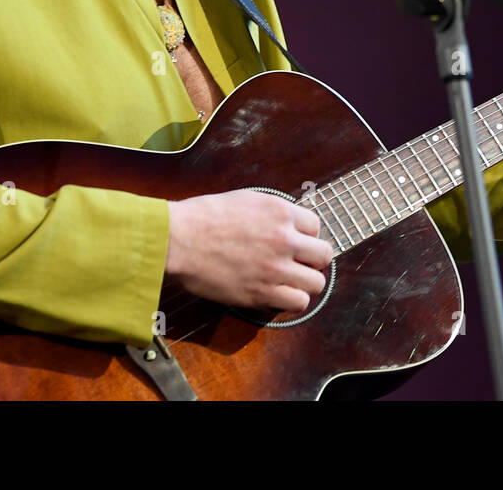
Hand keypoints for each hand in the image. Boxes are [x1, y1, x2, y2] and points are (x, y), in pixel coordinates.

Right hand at [165, 190, 332, 312]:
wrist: (178, 239)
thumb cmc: (203, 217)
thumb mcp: (245, 199)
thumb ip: (271, 211)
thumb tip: (286, 222)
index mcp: (280, 211)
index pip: (316, 226)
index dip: (306, 236)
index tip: (295, 242)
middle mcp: (284, 239)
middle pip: (323, 255)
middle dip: (313, 260)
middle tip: (298, 264)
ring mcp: (275, 267)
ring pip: (316, 283)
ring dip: (305, 282)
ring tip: (290, 282)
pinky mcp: (263, 292)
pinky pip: (298, 302)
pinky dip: (292, 300)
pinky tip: (279, 294)